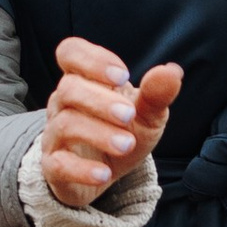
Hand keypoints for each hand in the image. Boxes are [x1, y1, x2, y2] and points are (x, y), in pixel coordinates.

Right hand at [40, 37, 183, 209]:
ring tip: (127, 144)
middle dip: (100, 100)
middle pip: (68, 89)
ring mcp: (55, 135)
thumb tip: (172, 71)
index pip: (70, 53)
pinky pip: (58, 164)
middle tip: (129, 115)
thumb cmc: (124, 131)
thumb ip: (156, 93)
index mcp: (84, 80)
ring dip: (98, 133)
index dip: (92, 59)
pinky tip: (104, 174)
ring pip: (64, 125)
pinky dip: (82, 169)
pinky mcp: (54, 167)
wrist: (105, 172)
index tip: (123, 75)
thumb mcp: (146, 113)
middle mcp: (63, 103)